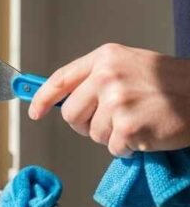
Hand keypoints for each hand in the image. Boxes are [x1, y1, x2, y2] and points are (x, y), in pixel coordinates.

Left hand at [29, 43, 189, 156]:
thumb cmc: (171, 84)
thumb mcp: (131, 66)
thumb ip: (98, 78)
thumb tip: (64, 100)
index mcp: (105, 58)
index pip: (61, 79)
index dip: (43, 98)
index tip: (35, 112)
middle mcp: (107, 76)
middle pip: (71, 113)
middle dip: (85, 124)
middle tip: (110, 123)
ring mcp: (117, 101)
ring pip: (92, 133)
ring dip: (112, 136)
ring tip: (137, 122)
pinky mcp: (127, 127)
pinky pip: (113, 148)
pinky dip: (128, 148)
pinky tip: (145, 134)